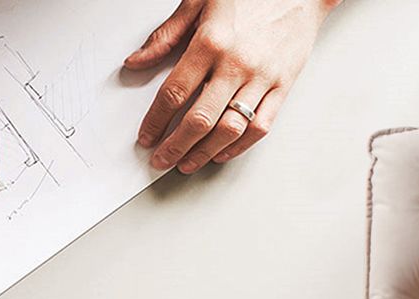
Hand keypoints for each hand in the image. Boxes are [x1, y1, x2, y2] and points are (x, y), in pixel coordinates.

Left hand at [125, 0, 337, 173]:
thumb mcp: (199, 1)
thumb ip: (166, 35)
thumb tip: (136, 62)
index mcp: (211, 42)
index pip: (175, 92)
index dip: (156, 120)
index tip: (147, 136)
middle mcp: (236, 64)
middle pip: (200, 119)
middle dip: (175, 146)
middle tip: (161, 160)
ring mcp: (261, 79)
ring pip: (229, 129)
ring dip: (204, 153)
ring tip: (187, 163)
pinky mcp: (282, 87)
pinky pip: (260, 127)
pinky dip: (239, 147)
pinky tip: (221, 153)